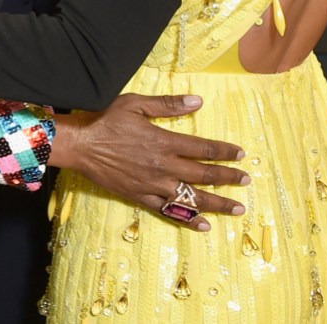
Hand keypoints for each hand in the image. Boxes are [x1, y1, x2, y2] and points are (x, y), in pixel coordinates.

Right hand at [50, 93, 247, 230]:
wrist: (80, 145)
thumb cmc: (105, 120)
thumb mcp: (135, 104)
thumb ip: (167, 105)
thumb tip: (197, 101)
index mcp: (163, 142)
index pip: (202, 148)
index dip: (224, 151)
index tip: (240, 153)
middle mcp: (163, 166)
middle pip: (202, 174)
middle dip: (227, 177)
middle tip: (246, 181)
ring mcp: (153, 185)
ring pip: (191, 197)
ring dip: (217, 203)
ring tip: (237, 208)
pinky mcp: (141, 196)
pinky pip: (169, 211)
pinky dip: (188, 219)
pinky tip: (204, 225)